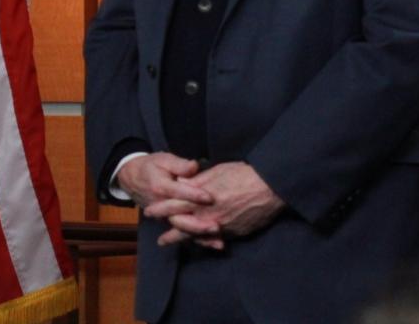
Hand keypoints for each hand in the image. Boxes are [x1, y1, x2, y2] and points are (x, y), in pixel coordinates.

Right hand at [117, 153, 221, 248]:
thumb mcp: (163, 160)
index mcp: (160, 187)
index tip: (210, 197)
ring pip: (182, 229)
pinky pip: (183, 232)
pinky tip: (215, 244)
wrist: (132, 178)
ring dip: (200, 236)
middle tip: (217, 226)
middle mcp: (161, 205)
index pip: (178, 193)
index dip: (194, 195)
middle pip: (180, 218)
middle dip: (198, 224)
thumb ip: (179, 165)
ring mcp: (163, 216)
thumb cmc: (152, 166)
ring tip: (218, 242)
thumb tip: (194, 166)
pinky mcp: (168, 221)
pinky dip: (199, 240)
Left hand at [160, 161, 283, 247]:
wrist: (269, 187)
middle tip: (159, 239)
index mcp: (201, 197)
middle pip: (183, 225)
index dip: (161, 209)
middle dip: (170, 232)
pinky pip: (214, 240)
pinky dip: (203, 242)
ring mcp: (221, 225)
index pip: (174, 205)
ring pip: (197, 236)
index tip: (149, 213)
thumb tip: (181, 183)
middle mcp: (208, 214)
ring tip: (170, 244)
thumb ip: (196, 180)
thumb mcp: (214, 172)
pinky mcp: (234, 232)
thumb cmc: (241, 174)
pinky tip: (198, 244)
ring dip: (183, 240)